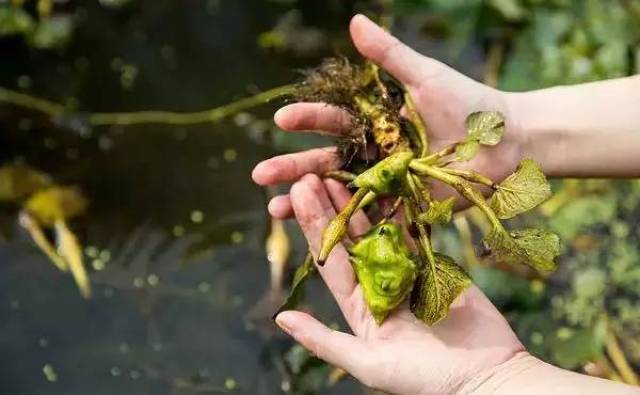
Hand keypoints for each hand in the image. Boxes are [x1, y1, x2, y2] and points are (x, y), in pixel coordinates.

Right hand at [252, 14, 525, 218]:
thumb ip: (390, 55)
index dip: (307, 119)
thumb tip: (353, 20)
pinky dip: (345, 227)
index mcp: (376, 121)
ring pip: (339, 193)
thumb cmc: (470, 104)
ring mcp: (387, 183)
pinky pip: (371, 219)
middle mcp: (375, 152)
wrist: (510, 142)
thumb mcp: (426, 77)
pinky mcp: (405, 207)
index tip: (281, 119)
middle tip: (260, 174)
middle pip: (326, 161)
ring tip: (273, 212)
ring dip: (306, 202)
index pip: (333, 120)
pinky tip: (317, 236)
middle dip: (292, 168)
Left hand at [275, 174, 523, 394]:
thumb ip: (324, 341)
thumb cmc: (424, 379)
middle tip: (311, 173)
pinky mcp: (434, 265)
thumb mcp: (368, 364)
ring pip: (378, 230)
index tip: (298, 194)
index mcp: (359, 307)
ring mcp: (406, 273)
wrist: (486, 376)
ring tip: (341, 173)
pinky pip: (413, 232)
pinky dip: (400, 210)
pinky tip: (385, 184)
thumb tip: (281, 319)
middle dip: (330, 207)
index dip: (313, 227)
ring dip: (360, 203)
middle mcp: (378, 286)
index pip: (330, 261)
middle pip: (349, 240)